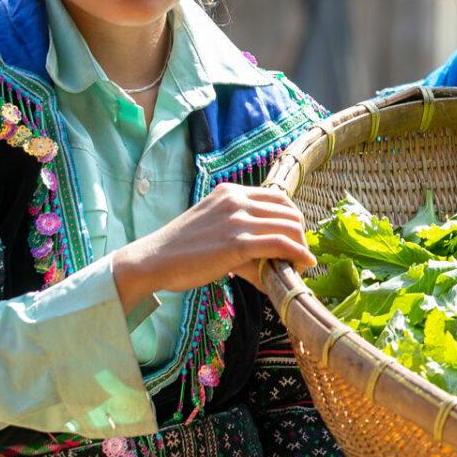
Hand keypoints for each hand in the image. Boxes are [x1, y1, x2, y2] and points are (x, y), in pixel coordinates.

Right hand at [110, 183, 315, 312]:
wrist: (152, 261)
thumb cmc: (180, 250)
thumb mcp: (213, 227)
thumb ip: (241, 232)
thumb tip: (270, 255)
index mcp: (230, 192)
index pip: (277, 196)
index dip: (291, 216)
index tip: (294, 235)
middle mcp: (236, 199)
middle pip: (288, 210)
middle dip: (299, 232)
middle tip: (299, 253)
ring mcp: (237, 219)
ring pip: (289, 226)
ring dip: (300, 246)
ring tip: (300, 264)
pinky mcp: (238, 242)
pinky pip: (281, 244)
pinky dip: (298, 254)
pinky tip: (304, 264)